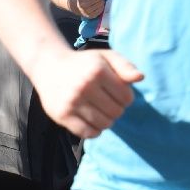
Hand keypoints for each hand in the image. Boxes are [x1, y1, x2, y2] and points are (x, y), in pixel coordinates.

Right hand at [29, 47, 143, 139]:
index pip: (127, 98)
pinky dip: (94, 131)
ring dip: (106, 120)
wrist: (48, 66)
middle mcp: (84, 86)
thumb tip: (140, 78)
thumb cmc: (83, 63)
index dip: (125, 97)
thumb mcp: (105, 57)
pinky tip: (91, 120)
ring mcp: (72, 102)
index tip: (116, 93)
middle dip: (116, 109)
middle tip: (106, 102)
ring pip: (104, 124)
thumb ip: (125, 65)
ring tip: (99, 110)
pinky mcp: (62, 115)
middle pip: (117, 113)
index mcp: (97, 71)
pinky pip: (88, 133)